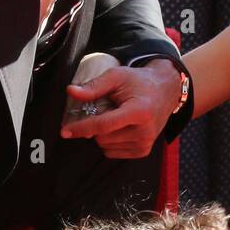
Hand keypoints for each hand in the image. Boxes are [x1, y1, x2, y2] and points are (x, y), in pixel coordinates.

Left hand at [61, 60, 181, 157]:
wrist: (165, 91)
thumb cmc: (139, 82)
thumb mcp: (117, 76)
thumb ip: (94, 86)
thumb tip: (71, 91)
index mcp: (138, 112)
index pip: (103, 125)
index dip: (81, 128)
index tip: (65, 131)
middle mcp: (144, 131)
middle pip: (102, 137)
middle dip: (96, 126)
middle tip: (106, 110)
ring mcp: (145, 144)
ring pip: (105, 147)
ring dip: (103, 134)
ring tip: (116, 118)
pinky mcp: (143, 151)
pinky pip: (113, 152)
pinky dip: (110, 141)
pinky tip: (120, 128)